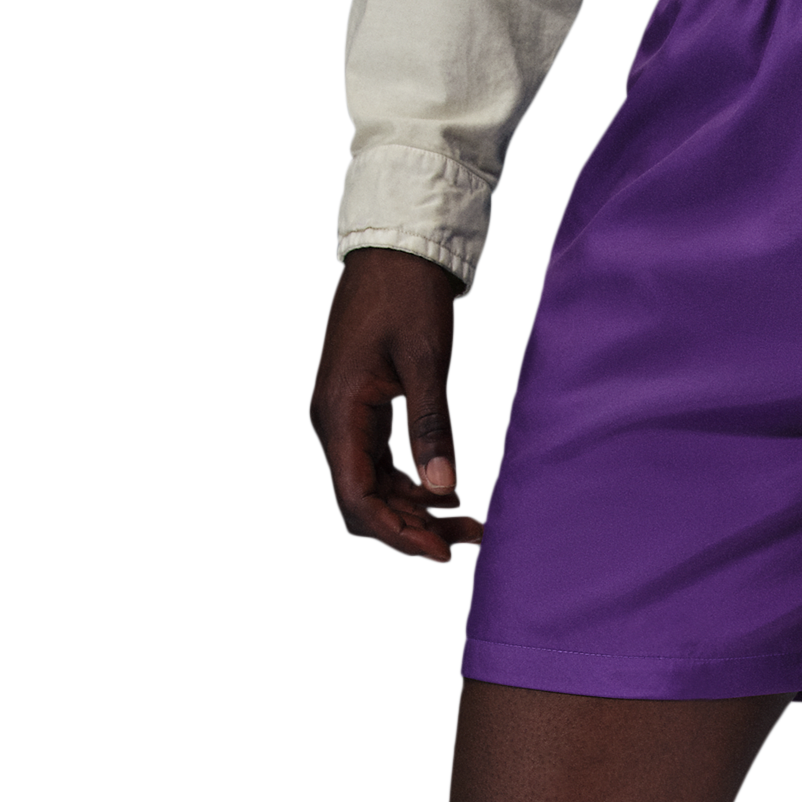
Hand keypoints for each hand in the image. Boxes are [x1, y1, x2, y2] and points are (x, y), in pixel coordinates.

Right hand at [309, 247, 485, 562]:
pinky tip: (447, 488)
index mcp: (340, 412)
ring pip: (374, 485)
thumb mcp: (424, 361)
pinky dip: (411, 482)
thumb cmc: (405, 294)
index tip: (442, 550)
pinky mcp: (360, 407)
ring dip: (415, 507)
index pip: (358, 498)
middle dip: (411, 527)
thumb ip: (432, 426)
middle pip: (364, 500)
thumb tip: (444, 486)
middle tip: (465, 535)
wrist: (395, 251)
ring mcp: (345, 414)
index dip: (399, 533)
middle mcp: (334, 419)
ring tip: (467, 516)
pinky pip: (380, 462)